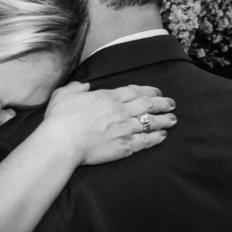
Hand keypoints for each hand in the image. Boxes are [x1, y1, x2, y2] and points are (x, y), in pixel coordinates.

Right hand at [43, 82, 176, 165]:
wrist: (61, 143)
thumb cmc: (59, 119)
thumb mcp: (63, 94)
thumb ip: (76, 87)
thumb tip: (84, 85)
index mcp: (107, 97)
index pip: (134, 91)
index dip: (149, 90)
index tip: (157, 91)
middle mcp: (120, 111)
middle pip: (148, 104)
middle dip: (163, 103)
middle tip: (172, 104)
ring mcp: (124, 129)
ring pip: (151, 122)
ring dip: (164, 120)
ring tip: (173, 119)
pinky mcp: (124, 146)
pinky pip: (146, 141)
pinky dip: (156, 137)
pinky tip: (162, 136)